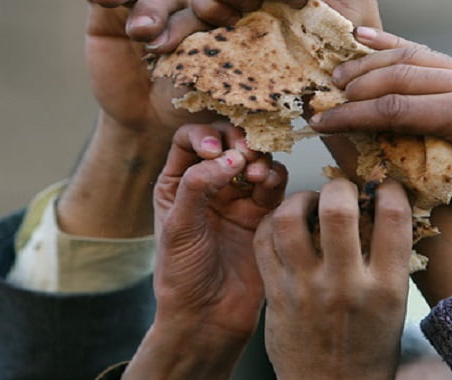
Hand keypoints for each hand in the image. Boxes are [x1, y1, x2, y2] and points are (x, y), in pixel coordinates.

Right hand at [52, 0, 207, 133]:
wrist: (151, 122)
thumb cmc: (187, 103)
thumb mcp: (204, 86)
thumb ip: (209, 61)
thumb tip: (212, 45)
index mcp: (214, 15)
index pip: (206, 6)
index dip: (196, 23)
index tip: (188, 50)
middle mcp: (180, 2)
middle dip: (159, 15)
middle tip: (150, 42)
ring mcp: (143, 2)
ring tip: (109, 1)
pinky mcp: (106, 8)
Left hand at [122, 123, 287, 378]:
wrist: (209, 317)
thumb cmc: (182, 276)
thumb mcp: (178, 227)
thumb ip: (198, 186)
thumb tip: (229, 158)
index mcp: (177, 183)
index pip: (189, 139)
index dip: (204, 135)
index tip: (215, 151)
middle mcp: (208, 185)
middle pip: (226, 141)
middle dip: (237, 140)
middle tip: (244, 153)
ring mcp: (237, 198)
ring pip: (254, 159)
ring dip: (258, 158)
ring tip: (256, 175)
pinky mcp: (263, 214)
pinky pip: (274, 184)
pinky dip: (274, 177)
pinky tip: (268, 185)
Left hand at [254, 178, 411, 379]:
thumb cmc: (366, 350)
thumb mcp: (393, 307)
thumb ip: (388, 261)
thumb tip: (382, 211)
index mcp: (386, 288)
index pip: (394, 218)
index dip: (390, 190)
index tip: (384, 187)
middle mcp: (345, 285)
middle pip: (338, 210)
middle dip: (339, 187)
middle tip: (340, 190)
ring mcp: (306, 289)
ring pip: (289, 220)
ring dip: (299, 199)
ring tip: (307, 201)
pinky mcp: (276, 295)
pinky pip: (264, 242)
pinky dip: (272, 222)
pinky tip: (283, 223)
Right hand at [310, 27, 451, 283]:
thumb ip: (408, 159)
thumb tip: (357, 145)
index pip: (394, 108)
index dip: (350, 115)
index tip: (320, 121)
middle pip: (398, 75)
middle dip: (355, 85)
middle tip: (323, 97)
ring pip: (412, 56)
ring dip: (370, 63)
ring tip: (337, 74)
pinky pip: (429, 54)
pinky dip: (395, 47)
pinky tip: (366, 39)